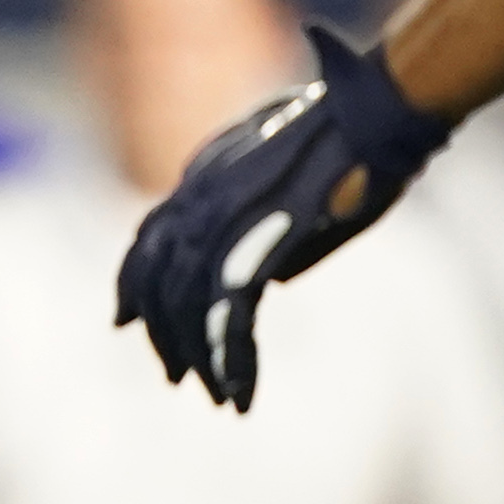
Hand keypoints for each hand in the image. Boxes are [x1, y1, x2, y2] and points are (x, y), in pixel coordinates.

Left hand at [116, 26, 453, 410]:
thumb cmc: (356, 140)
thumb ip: (277, 230)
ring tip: (215, 394)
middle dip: (162, 332)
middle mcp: (200, 195)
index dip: (133, 283)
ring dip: (199, 358)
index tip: (125, 319)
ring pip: (187, 306)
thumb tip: (273, 278)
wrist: (378, 109)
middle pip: (157, 279)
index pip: (148, 237)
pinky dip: (233, 361)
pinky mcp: (262, 242)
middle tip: (175, 375)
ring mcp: (225, 218)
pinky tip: (241, 393)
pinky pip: (230, 318)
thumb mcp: (298, 182)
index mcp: (204, 175)